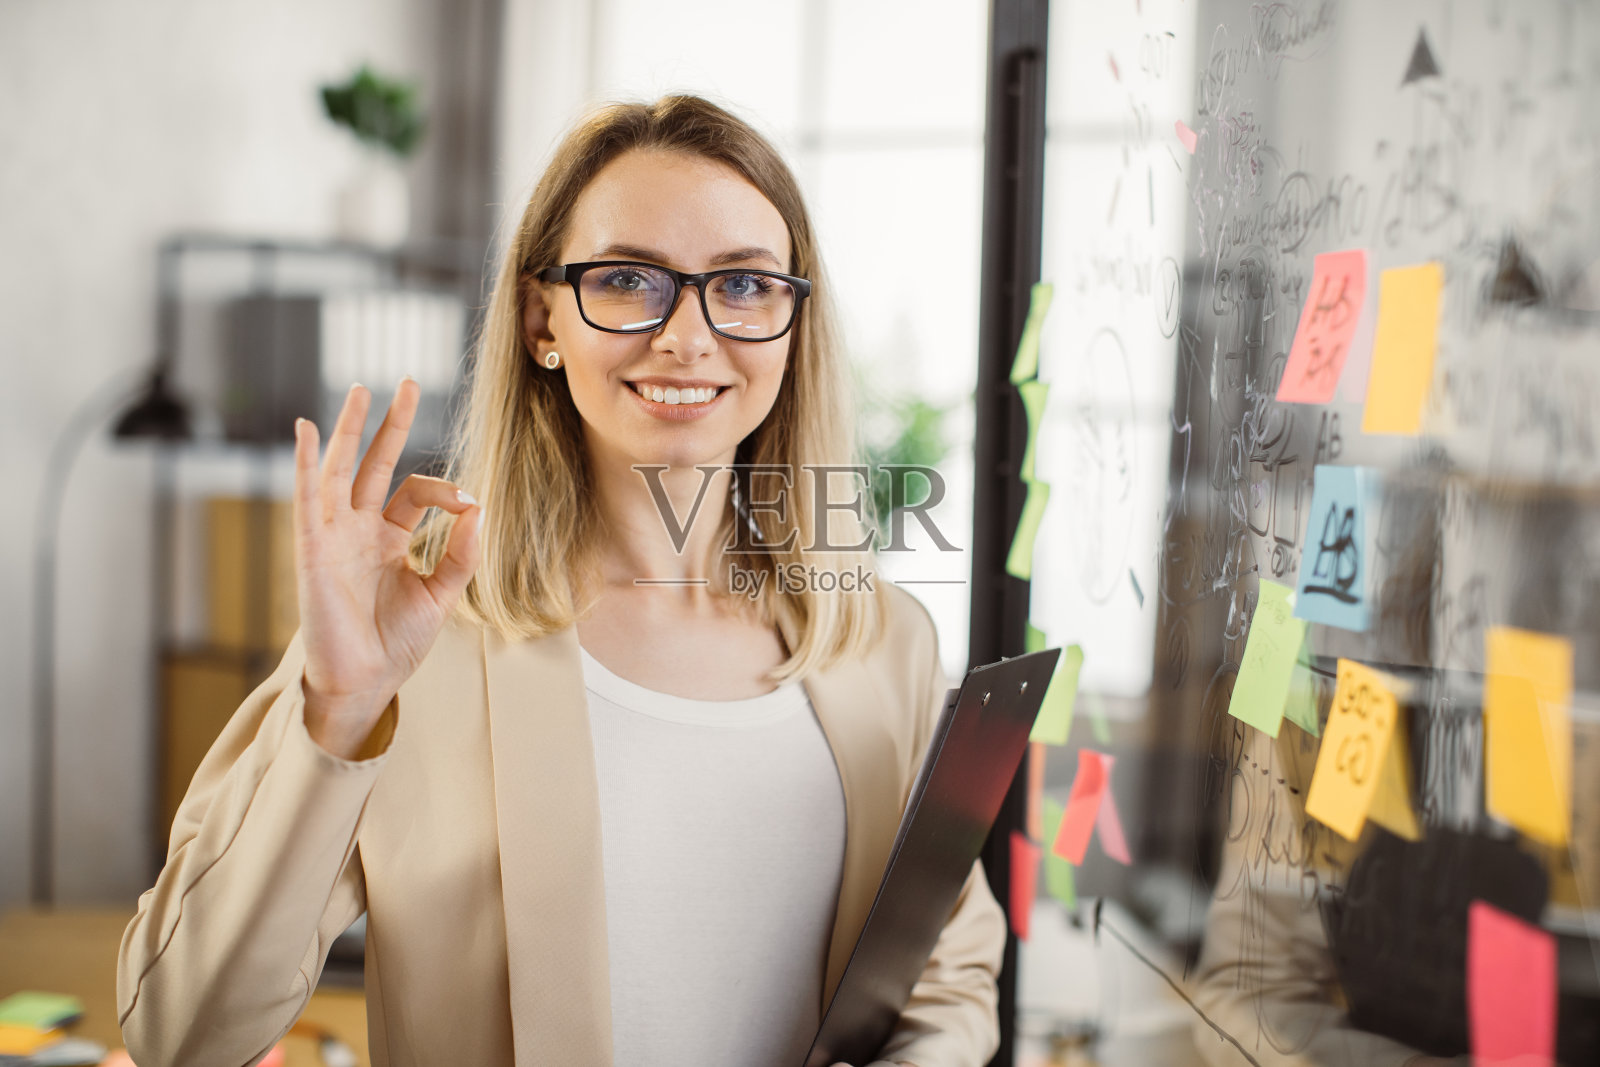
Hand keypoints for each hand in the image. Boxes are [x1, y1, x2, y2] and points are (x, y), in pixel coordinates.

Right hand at [293, 378, 483, 757]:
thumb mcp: (441, 594)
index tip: (469, 505)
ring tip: (361, 389)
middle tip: (407, 382)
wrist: (365, 681)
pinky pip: (307, 498)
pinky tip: (307, 430)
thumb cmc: (396, 643)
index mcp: (387, 538)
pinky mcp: (313, 550)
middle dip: (390, 423)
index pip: (414, 492)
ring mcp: (333, 536)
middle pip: (374, 463)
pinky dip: (306, 464)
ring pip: (341, 470)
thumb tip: (480, 508)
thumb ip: (462, 554)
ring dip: (351, 430)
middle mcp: (358, 530)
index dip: (446, 491)